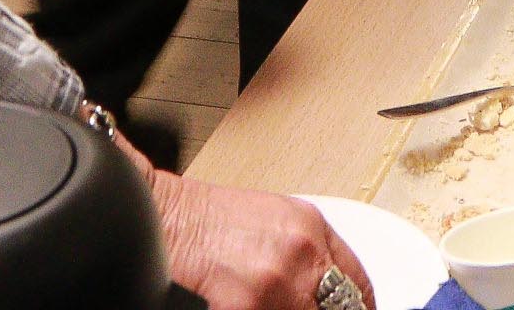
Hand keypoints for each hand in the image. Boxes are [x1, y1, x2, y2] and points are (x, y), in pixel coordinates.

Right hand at [147, 172, 371, 309]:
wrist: (154, 214)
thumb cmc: (202, 220)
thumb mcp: (272, 223)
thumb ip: (306, 256)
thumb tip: (326, 295)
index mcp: (312, 230)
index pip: (359, 289)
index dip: (358, 308)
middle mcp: (300, 257)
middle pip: (339, 309)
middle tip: (299, 309)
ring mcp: (274, 288)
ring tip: (263, 305)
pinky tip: (243, 308)